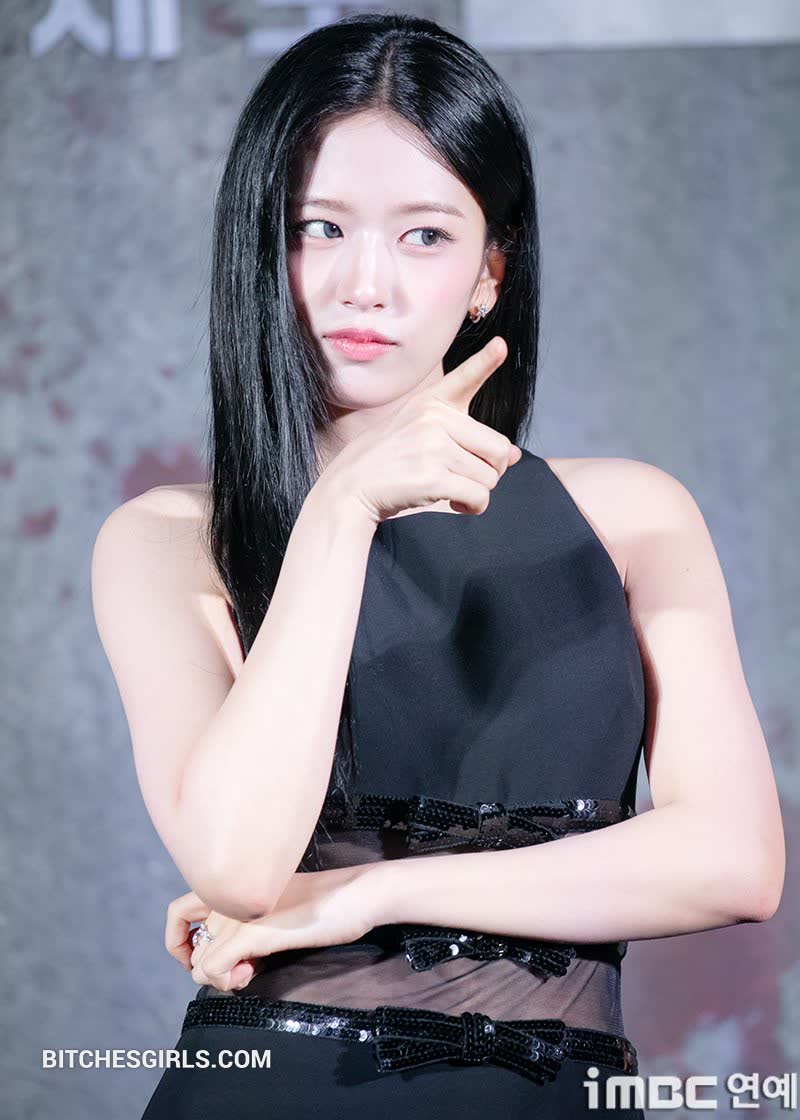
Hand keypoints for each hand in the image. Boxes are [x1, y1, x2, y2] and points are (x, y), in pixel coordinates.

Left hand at [166, 865, 380, 992]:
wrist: (354, 894)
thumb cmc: (323, 903)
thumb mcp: (274, 907)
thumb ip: (247, 919)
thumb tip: (232, 954)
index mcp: (231, 884)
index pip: (177, 914)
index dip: (182, 942)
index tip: (207, 957)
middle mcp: (226, 896)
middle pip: (190, 948)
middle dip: (213, 968)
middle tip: (245, 968)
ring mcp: (236, 914)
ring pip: (198, 965)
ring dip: (222, 979)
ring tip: (252, 970)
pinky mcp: (249, 933)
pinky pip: (210, 970)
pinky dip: (227, 981)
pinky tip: (253, 972)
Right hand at [320, 336, 521, 523]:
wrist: (350, 486)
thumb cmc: (389, 462)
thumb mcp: (423, 437)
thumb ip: (469, 441)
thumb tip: (516, 456)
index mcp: (431, 404)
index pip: (465, 379)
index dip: (486, 362)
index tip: (501, 346)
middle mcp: (434, 420)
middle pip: (500, 448)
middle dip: (491, 470)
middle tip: (467, 476)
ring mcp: (433, 447)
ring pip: (490, 476)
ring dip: (477, 491)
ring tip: (451, 489)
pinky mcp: (432, 477)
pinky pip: (479, 496)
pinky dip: (473, 507)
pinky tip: (453, 503)